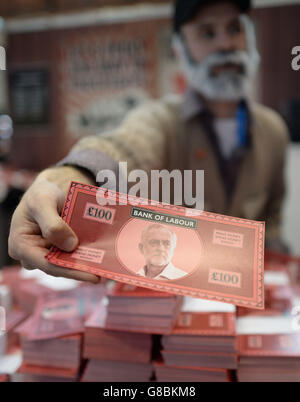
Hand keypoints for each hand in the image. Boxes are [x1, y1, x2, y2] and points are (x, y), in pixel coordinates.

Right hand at [8, 166, 99, 283]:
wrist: (50, 189)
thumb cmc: (41, 194)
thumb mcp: (42, 202)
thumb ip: (53, 224)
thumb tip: (70, 246)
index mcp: (21, 246)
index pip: (48, 264)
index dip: (71, 272)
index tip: (93, 276)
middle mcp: (32, 254)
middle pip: (59, 266)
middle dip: (81, 269)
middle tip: (105, 271)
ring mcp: (46, 253)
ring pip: (68, 262)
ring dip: (86, 263)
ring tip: (107, 266)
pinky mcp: (59, 250)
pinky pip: (73, 254)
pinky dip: (86, 254)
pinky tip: (103, 255)